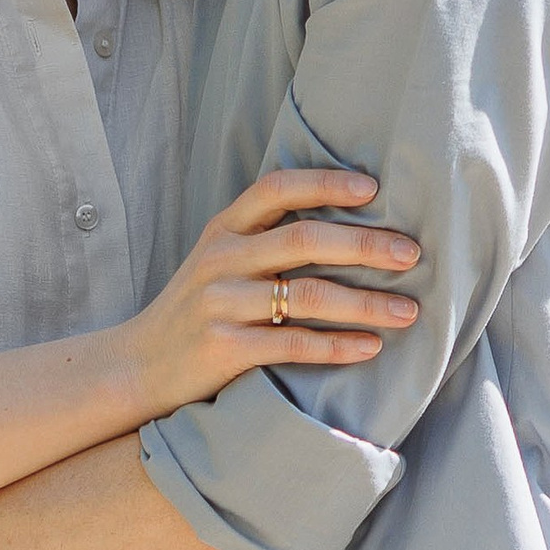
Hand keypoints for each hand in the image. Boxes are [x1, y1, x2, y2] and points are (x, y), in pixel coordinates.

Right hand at [124, 167, 422, 416]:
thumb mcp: (217, 261)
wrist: (138, 366)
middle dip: (364, 244)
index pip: (276, 188)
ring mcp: (220, 303)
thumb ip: (263, 239)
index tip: (373, 189)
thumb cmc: (194, 310)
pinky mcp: (224, 348)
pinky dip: (338, 345)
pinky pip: (293, 343)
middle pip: (304, 239)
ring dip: (365, 303)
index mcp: (223, 229)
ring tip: (408, 311)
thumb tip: (344, 225)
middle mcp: (221, 259)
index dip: (325, 183)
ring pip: (306, 294)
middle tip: (411, 254)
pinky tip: (371, 347)